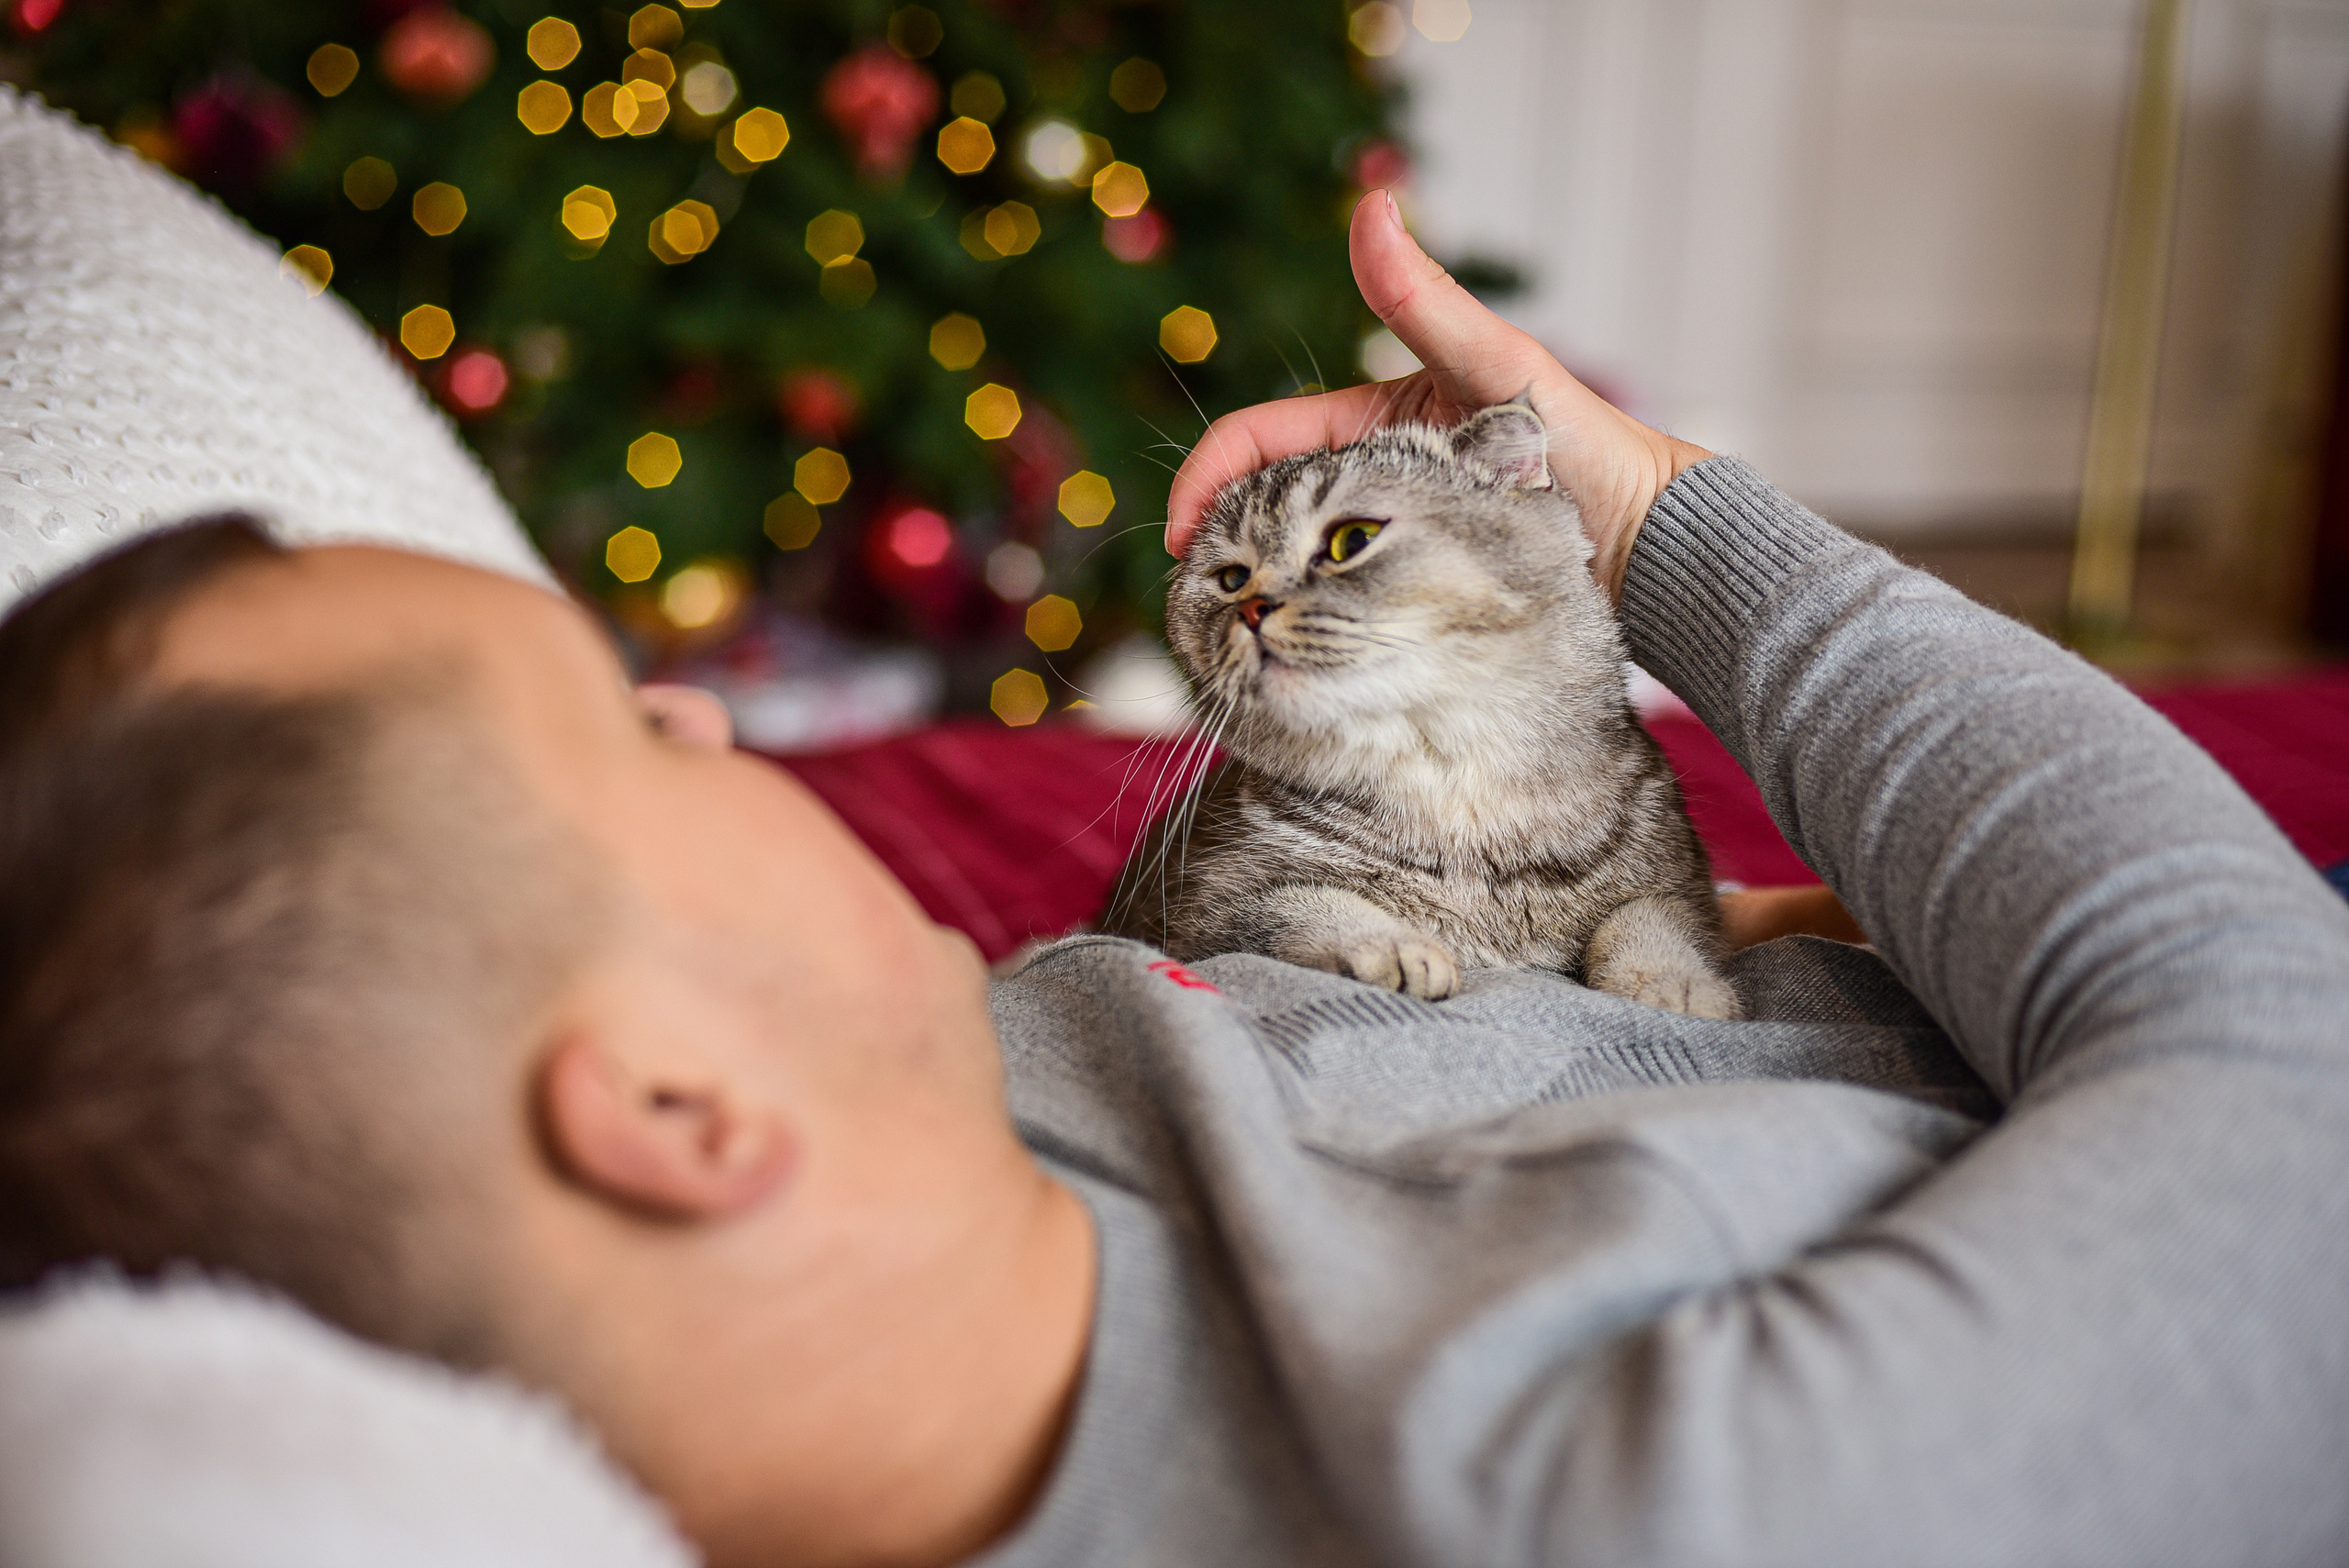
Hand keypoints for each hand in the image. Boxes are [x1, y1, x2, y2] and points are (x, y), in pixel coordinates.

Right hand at [1165, 190, 1710, 602]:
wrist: (1651, 544)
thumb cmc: (1589, 447)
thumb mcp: (1501, 367)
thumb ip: (1426, 301)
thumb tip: (1372, 206)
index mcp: (1373, 424)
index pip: (1261, 441)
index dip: (1210, 477)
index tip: (1185, 533)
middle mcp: (1370, 484)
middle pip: (1263, 507)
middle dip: (1219, 543)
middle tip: (1199, 598)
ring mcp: (1386, 543)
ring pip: (1295, 565)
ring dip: (1257, 593)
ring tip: (1232, 638)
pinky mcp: (1410, 598)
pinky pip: (1340, 610)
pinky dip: (1305, 628)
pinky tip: (1290, 654)